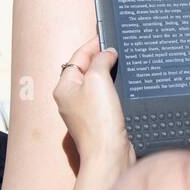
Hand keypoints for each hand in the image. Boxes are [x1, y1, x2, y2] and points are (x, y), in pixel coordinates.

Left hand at [53, 37, 133, 171]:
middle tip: (118, 46)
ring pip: (96, 83)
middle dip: (101, 57)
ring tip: (123, 62)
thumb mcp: (98, 80)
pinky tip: (125, 85)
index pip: (78, 57)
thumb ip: (101, 61)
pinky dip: (114, 88)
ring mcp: (84, 111)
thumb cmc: (99, 120)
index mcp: (64, 87)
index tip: (107, 34)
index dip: (93, 44)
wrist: (109, 155)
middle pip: (86, 69)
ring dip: (109, 72)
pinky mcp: (98, 120)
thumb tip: (108, 52)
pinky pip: (105, 97)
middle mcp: (71, 98)